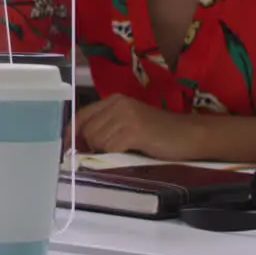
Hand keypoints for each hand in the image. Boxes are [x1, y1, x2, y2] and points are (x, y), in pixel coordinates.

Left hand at [75, 94, 196, 160]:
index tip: (66, 150)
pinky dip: (116, 154)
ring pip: (96, 140)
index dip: (70, 134)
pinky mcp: (135, 129)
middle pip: (86, 130)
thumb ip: (106, 127)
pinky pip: (111, 147)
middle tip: (106, 154)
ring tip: (123, 151)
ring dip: (104, 151)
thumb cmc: (159, 133)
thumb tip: (78, 146)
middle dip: (90, 147)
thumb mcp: (128, 124)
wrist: (189, 135)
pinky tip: (129, 152)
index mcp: (113, 100)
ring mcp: (126, 115)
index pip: (80, 116)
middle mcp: (117, 103)